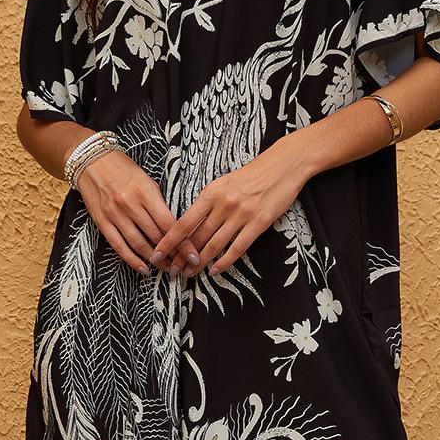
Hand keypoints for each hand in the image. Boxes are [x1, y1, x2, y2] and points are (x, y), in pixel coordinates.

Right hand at [76, 148, 200, 275]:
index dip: (183, 243)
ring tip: (166, 268)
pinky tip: (143, 268)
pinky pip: (119, 246)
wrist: (91, 161)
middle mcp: (130, 205)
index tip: (193, 255)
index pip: (169, 224)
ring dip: (155, 260)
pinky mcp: (102, 222)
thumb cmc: (123, 169)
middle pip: (156, 236)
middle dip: (172, 254)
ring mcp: (115, 214)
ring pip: (139, 244)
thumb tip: (173, 226)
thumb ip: (158, 203)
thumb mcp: (146, 180)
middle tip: (183, 265)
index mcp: (146, 192)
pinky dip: (132, 260)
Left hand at [150, 137, 309, 278]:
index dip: (168, 241)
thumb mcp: (223, 184)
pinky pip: (237, 248)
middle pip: (197, 237)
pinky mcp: (259, 223)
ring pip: (214, 246)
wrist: (283, 165)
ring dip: (199, 263)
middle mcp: (223, 204)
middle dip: (182, 257)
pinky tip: (214, 271)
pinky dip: (224, 263)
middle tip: (171, 270)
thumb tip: (190, 226)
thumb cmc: (251, 175)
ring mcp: (242, 214)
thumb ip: (207, 203)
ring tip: (189, 274)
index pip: (183, 222)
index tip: (156, 254)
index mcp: (211, 193)